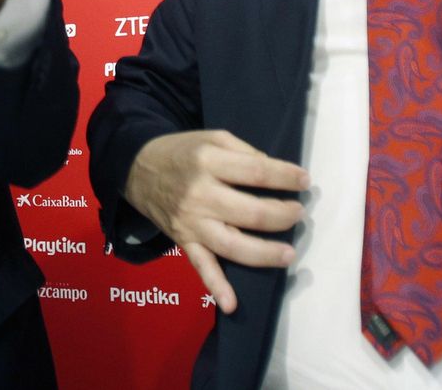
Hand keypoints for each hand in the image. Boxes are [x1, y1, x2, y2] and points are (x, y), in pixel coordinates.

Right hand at [124, 130, 307, 313]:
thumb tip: (274, 173)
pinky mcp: (184, 242)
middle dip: (283, 215)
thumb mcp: (212, 138)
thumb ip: (245, 152)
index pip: (256, 172)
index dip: (285, 177)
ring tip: (289, 253)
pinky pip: (201, 266)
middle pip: (251, 213)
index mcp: (209, 162)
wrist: (136, 168)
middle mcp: (201, 195)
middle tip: (299, 213)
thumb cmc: (181, 152)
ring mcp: (192, 222)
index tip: (305, 181)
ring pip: (233, 245)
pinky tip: (231, 304)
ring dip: (265, 253)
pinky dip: (215, 287)